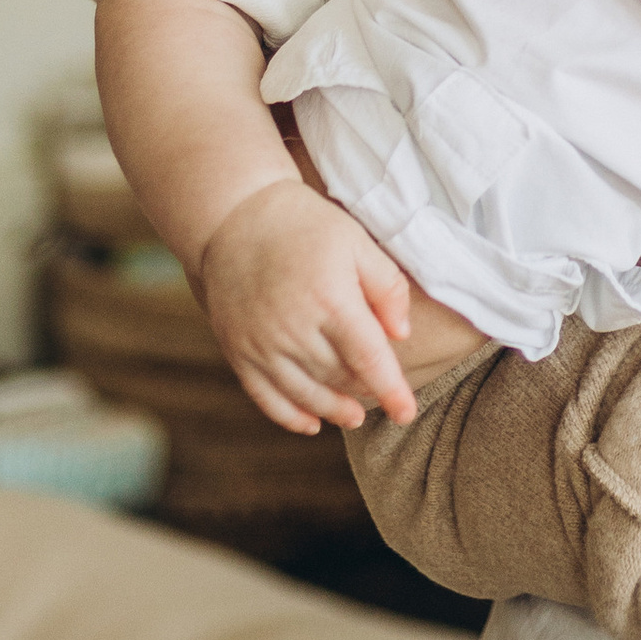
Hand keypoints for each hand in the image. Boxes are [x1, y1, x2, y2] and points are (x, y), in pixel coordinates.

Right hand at [196, 177, 419, 435]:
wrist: (233, 216)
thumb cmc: (303, 225)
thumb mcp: (356, 241)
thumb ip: (387, 286)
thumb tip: (401, 335)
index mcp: (329, 298)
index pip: (368, 359)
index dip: (391, 391)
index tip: (406, 413)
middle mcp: (293, 327)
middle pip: (338, 378)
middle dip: (365, 393)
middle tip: (380, 395)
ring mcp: (261, 343)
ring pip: (305, 394)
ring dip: (333, 410)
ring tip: (353, 416)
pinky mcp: (238, 350)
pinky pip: (265, 397)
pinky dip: (290, 416)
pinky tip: (311, 423)